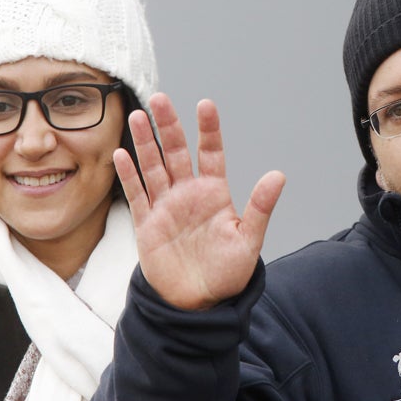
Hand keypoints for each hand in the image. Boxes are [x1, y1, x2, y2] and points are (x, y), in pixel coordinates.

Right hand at [114, 94, 285, 309]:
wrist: (199, 302)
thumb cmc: (228, 272)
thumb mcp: (249, 239)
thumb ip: (261, 207)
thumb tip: (278, 175)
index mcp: (215, 194)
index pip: (211, 153)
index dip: (208, 130)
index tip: (206, 105)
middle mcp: (189, 194)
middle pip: (175, 152)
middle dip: (167, 126)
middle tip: (159, 98)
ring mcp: (166, 207)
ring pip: (153, 167)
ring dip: (144, 142)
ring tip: (135, 115)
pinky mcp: (147, 224)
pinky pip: (136, 194)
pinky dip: (129, 175)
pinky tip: (122, 154)